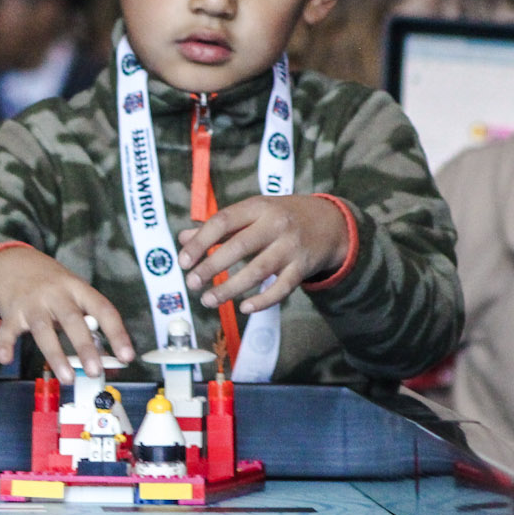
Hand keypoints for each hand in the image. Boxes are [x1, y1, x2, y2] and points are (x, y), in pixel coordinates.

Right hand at [0, 246, 133, 378]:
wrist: (11, 263)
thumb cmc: (51, 284)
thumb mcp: (74, 292)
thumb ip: (88, 320)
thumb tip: (107, 357)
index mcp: (77, 289)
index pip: (103, 309)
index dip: (117, 333)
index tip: (127, 356)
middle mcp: (55, 294)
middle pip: (72, 319)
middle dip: (84, 346)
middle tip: (95, 370)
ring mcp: (32, 302)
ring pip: (43, 329)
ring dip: (56, 355)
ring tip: (67, 378)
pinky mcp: (11, 311)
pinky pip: (8, 330)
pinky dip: (5, 345)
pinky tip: (6, 359)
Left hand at [178, 195, 347, 314]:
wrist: (331, 223)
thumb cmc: (281, 217)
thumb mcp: (252, 212)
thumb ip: (218, 227)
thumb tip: (183, 240)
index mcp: (257, 207)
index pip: (222, 222)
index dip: (200, 242)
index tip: (183, 261)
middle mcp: (275, 225)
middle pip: (239, 247)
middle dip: (211, 267)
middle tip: (192, 283)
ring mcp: (291, 247)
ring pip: (258, 270)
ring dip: (231, 288)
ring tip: (209, 300)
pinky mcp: (303, 267)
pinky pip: (282, 288)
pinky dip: (263, 300)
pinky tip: (244, 308)